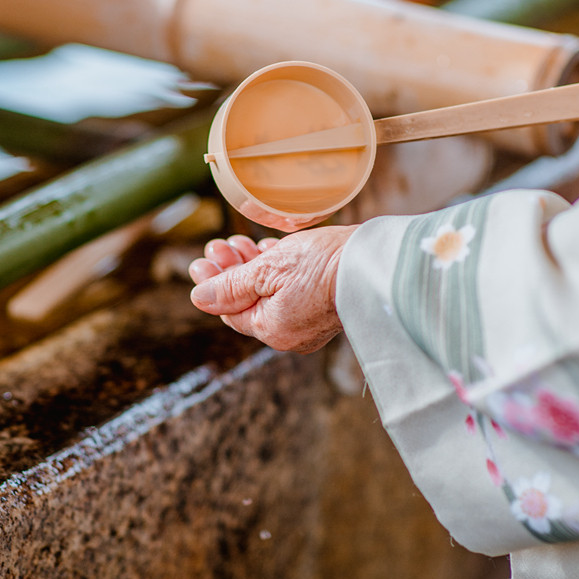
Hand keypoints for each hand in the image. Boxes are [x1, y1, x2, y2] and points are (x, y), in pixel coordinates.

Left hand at [188, 227, 357, 352]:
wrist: (378, 263)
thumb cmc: (324, 264)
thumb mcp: (269, 269)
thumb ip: (232, 285)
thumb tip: (199, 298)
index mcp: (273, 329)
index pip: (230, 310)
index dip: (212, 283)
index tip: (201, 260)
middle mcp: (290, 334)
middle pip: (248, 303)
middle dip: (230, 272)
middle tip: (219, 246)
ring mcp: (310, 324)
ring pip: (269, 297)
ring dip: (251, 269)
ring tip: (240, 243)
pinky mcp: (326, 309)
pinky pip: (290, 295)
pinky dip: (275, 274)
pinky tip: (270, 252)